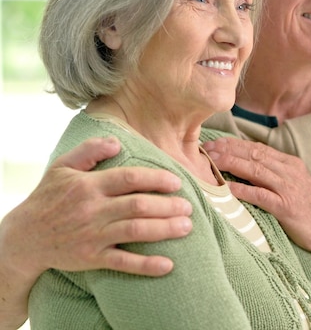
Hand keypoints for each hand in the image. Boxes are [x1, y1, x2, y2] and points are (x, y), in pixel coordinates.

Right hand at [1, 136, 192, 280]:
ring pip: (135, 231)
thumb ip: (90, 150)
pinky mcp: (91, 258)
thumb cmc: (48, 197)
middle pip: (138, 206)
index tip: (177, 182)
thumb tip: (117, 142)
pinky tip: (167, 265)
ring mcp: (93, 235)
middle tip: (189, 207)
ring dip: (165, 230)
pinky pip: (122, 262)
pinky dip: (145, 265)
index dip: (157, 180)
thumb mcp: (62, 167)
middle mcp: (93, 210)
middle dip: (168, 206)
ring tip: (186, 227)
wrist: (24, 238)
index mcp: (90, 186)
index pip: (130, 179)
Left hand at [203, 137, 310, 256]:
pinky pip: (260, 195)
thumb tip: (246, 169)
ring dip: (231, 164)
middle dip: (229, 150)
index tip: (216, 142)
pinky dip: (242, 190)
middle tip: (206, 148)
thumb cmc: (309, 209)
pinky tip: (226, 189)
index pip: (258, 148)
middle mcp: (289, 171)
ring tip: (212, 162)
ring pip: (255, 170)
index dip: (235, 144)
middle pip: (254, 155)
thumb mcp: (293, 185)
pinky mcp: (286, 207)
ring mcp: (288, 188)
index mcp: (290, 164)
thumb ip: (274, 175)